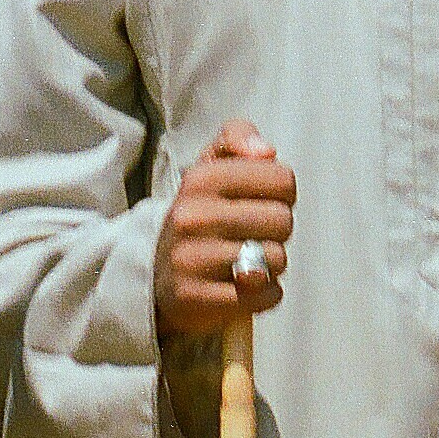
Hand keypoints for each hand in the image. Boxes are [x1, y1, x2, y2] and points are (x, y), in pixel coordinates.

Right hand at [153, 123, 296, 342]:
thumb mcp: (211, 166)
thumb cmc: (200, 214)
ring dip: (271, 264)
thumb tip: (266, 151)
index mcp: (200, 179)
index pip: (282, 180)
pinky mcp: (198, 300)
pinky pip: (266, 295)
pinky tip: (245, 286)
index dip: (281, 194)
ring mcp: (191, 261)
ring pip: (276, 259)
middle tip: (251, 234)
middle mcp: (192, 217)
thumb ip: (237, 137)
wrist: (156, 273)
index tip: (259, 202)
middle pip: (282, 220)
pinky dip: (266, 294)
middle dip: (276, 231)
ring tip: (245, 261)